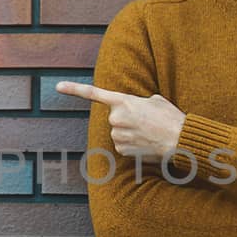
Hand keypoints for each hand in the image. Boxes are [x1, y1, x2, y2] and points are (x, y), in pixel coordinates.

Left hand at [55, 81, 185, 157]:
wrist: (179, 139)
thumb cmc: (170, 117)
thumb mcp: (155, 100)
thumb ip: (138, 102)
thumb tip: (136, 111)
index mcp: (123, 100)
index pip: (93, 93)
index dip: (74, 89)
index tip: (58, 87)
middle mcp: (115, 117)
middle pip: (114, 118)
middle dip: (126, 120)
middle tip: (145, 122)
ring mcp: (117, 135)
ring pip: (118, 133)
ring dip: (130, 133)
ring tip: (148, 132)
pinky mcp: (121, 149)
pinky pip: (123, 145)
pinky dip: (132, 145)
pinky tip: (146, 143)